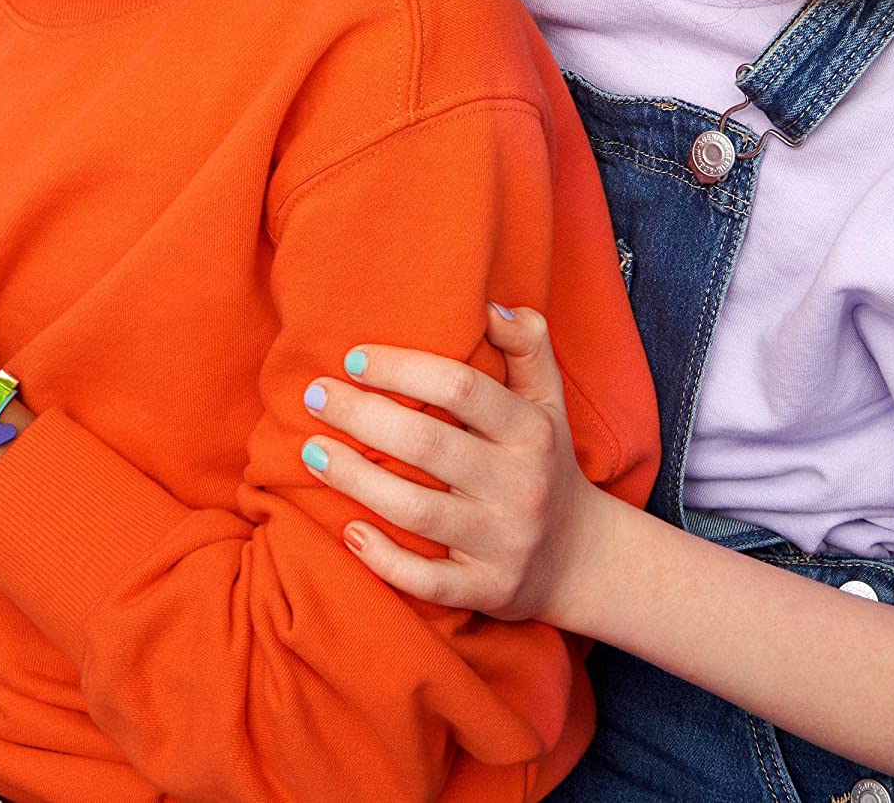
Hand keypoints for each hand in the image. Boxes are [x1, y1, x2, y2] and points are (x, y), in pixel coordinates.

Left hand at [299, 304, 611, 625]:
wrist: (581, 557)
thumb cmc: (546, 460)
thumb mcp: (548, 397)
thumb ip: (525, 342)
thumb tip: (486, 305)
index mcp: (530, 430)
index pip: (459, 387)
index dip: (400, 369)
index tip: (352, 359)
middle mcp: (519, 485)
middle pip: (428, 444)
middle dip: (361, 417)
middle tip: (314, 396)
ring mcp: (503, 542)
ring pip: (417, 511)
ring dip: (355, 480)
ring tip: (312, 451)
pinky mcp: (487, 590)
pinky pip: (427, 582)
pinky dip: (383, 559)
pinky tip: (347, 531)